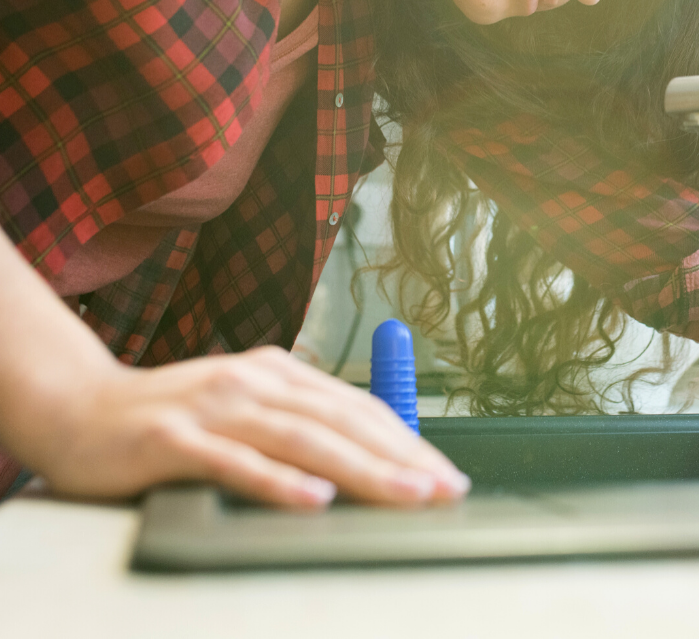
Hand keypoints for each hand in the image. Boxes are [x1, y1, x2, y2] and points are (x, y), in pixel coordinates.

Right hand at [26, 345, 469, 508]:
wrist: (79, 406)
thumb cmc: (172, 416)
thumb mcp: (244, 406)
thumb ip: (296, 423)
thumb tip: (362, 456)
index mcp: (278, 373)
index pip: (358, 407)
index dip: (407, 441)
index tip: (443, 474)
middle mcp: (255, 381)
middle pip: (342, 421)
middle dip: (401, 458)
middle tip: (444, 490)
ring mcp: (216, 407)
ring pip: (303, 439)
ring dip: (362, 469)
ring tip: (405, 494)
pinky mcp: (174, 438)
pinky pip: (235, 462)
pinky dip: (278, 481)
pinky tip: (314, 500)